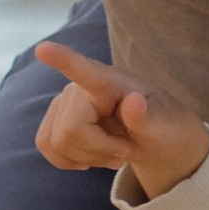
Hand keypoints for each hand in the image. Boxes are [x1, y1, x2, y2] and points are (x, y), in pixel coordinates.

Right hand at [33, 41, 208, 198]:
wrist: (153, 138)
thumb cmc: (161, 125)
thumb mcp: (165, 123)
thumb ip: (149, 116)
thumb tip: (133, 102)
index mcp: (109, 81)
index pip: (83, 68)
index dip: (61, 58)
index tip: (43, 49)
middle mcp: (79, 87)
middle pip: (69, 131)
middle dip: (98, 151)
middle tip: (125, 151)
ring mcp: (62, 103)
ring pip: (57, 144)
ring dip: (88, 158)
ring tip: (113, 153)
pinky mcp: (52, 122)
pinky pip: (48, 148)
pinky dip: (71, 161)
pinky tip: (91, 156)